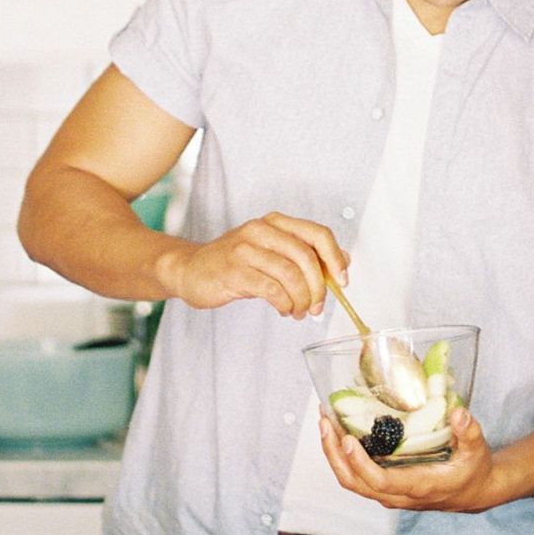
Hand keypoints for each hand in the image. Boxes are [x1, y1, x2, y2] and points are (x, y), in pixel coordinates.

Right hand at [170, 214, 345, 319]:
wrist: (190, 270)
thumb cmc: (235, 263)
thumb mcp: (272, 252)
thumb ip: (304, 254)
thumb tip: (343, 262)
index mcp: (276, 222)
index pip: (318, 234)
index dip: (335, 258)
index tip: (342, 281)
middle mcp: (261, 230)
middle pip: (306, 256)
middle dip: (318, 288)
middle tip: (317, 306)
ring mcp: (245, 249)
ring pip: (290, 275)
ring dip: (301, 299)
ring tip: (299, 311)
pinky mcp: (234, 271)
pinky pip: (271, 290)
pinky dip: (285, 304)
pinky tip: (284, 310)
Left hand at [317, 406, 500, 512]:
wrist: (473, 492)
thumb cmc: (473, 470)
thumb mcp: (477, 450)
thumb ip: (469, 431)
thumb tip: (458, 413)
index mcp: (419, 485)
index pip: (381, 482)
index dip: (361, 464)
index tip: (348, 440)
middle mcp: (398, 494)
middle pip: (355, 483)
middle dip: (335, 455)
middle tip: (326, 421)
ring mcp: (390, 492)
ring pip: (352, 481)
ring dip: (334, 454)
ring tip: (326, 422)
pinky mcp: (386, 486)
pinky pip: (357, 477)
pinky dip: (343, 457)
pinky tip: (340, 432)